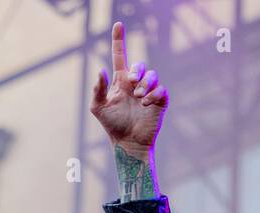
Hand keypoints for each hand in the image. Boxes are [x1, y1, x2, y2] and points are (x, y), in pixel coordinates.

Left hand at [90, 21, 167, 159]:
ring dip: (146, 84)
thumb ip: (98, 89)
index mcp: (120, 81)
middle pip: (140, 65)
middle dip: (137, 70)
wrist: (128, 142)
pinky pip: (161, 89)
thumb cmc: (112, 125)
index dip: (118, 40)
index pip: (119, 56)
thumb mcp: (98, 107)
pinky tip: (146, 103)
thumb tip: (101, 70)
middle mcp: (135, 84)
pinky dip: (154, 94)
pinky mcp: (160, 101)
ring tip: (139, 97)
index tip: (118, 24)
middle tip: (131, 82)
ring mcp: (149, 91)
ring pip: (152, 75)